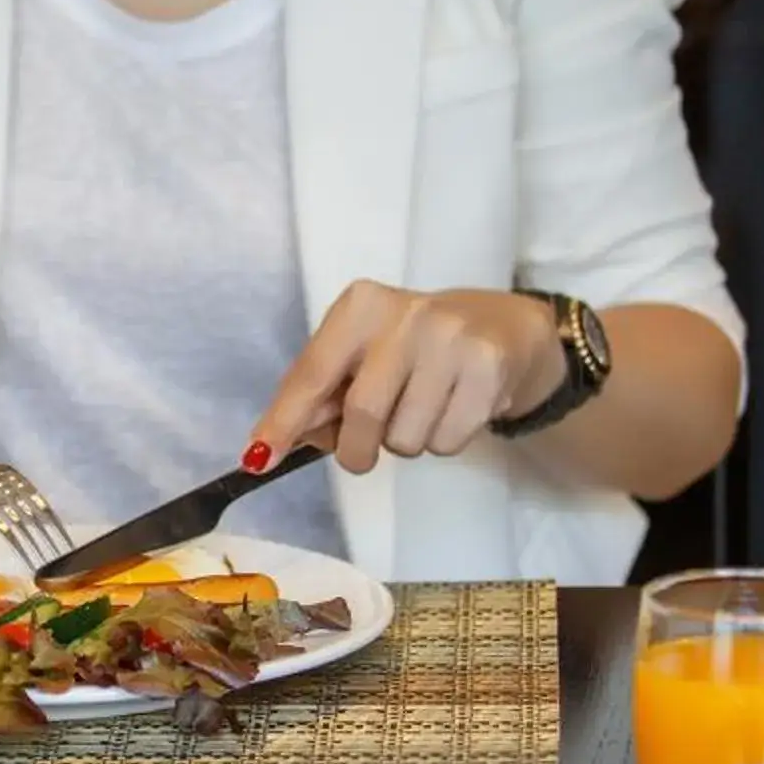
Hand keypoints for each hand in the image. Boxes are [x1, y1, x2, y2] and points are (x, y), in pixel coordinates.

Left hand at [245, 284, 563, 476]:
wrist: (504, 327)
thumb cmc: (416, 347)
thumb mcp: (365, 353)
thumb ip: (323, 394)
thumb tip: (273, 446)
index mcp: (361, 306)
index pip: (312, 372)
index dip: (284, 421)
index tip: (260, 457)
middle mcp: (406, 315)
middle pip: (362, 415)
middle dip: (357, 449)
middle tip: (365, 448)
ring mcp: (451, 340)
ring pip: (405, 438)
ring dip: (406, 442)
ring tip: (423, 409)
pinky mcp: (488, 369)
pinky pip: (446, 442)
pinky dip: (443, 441)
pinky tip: (454, 408)